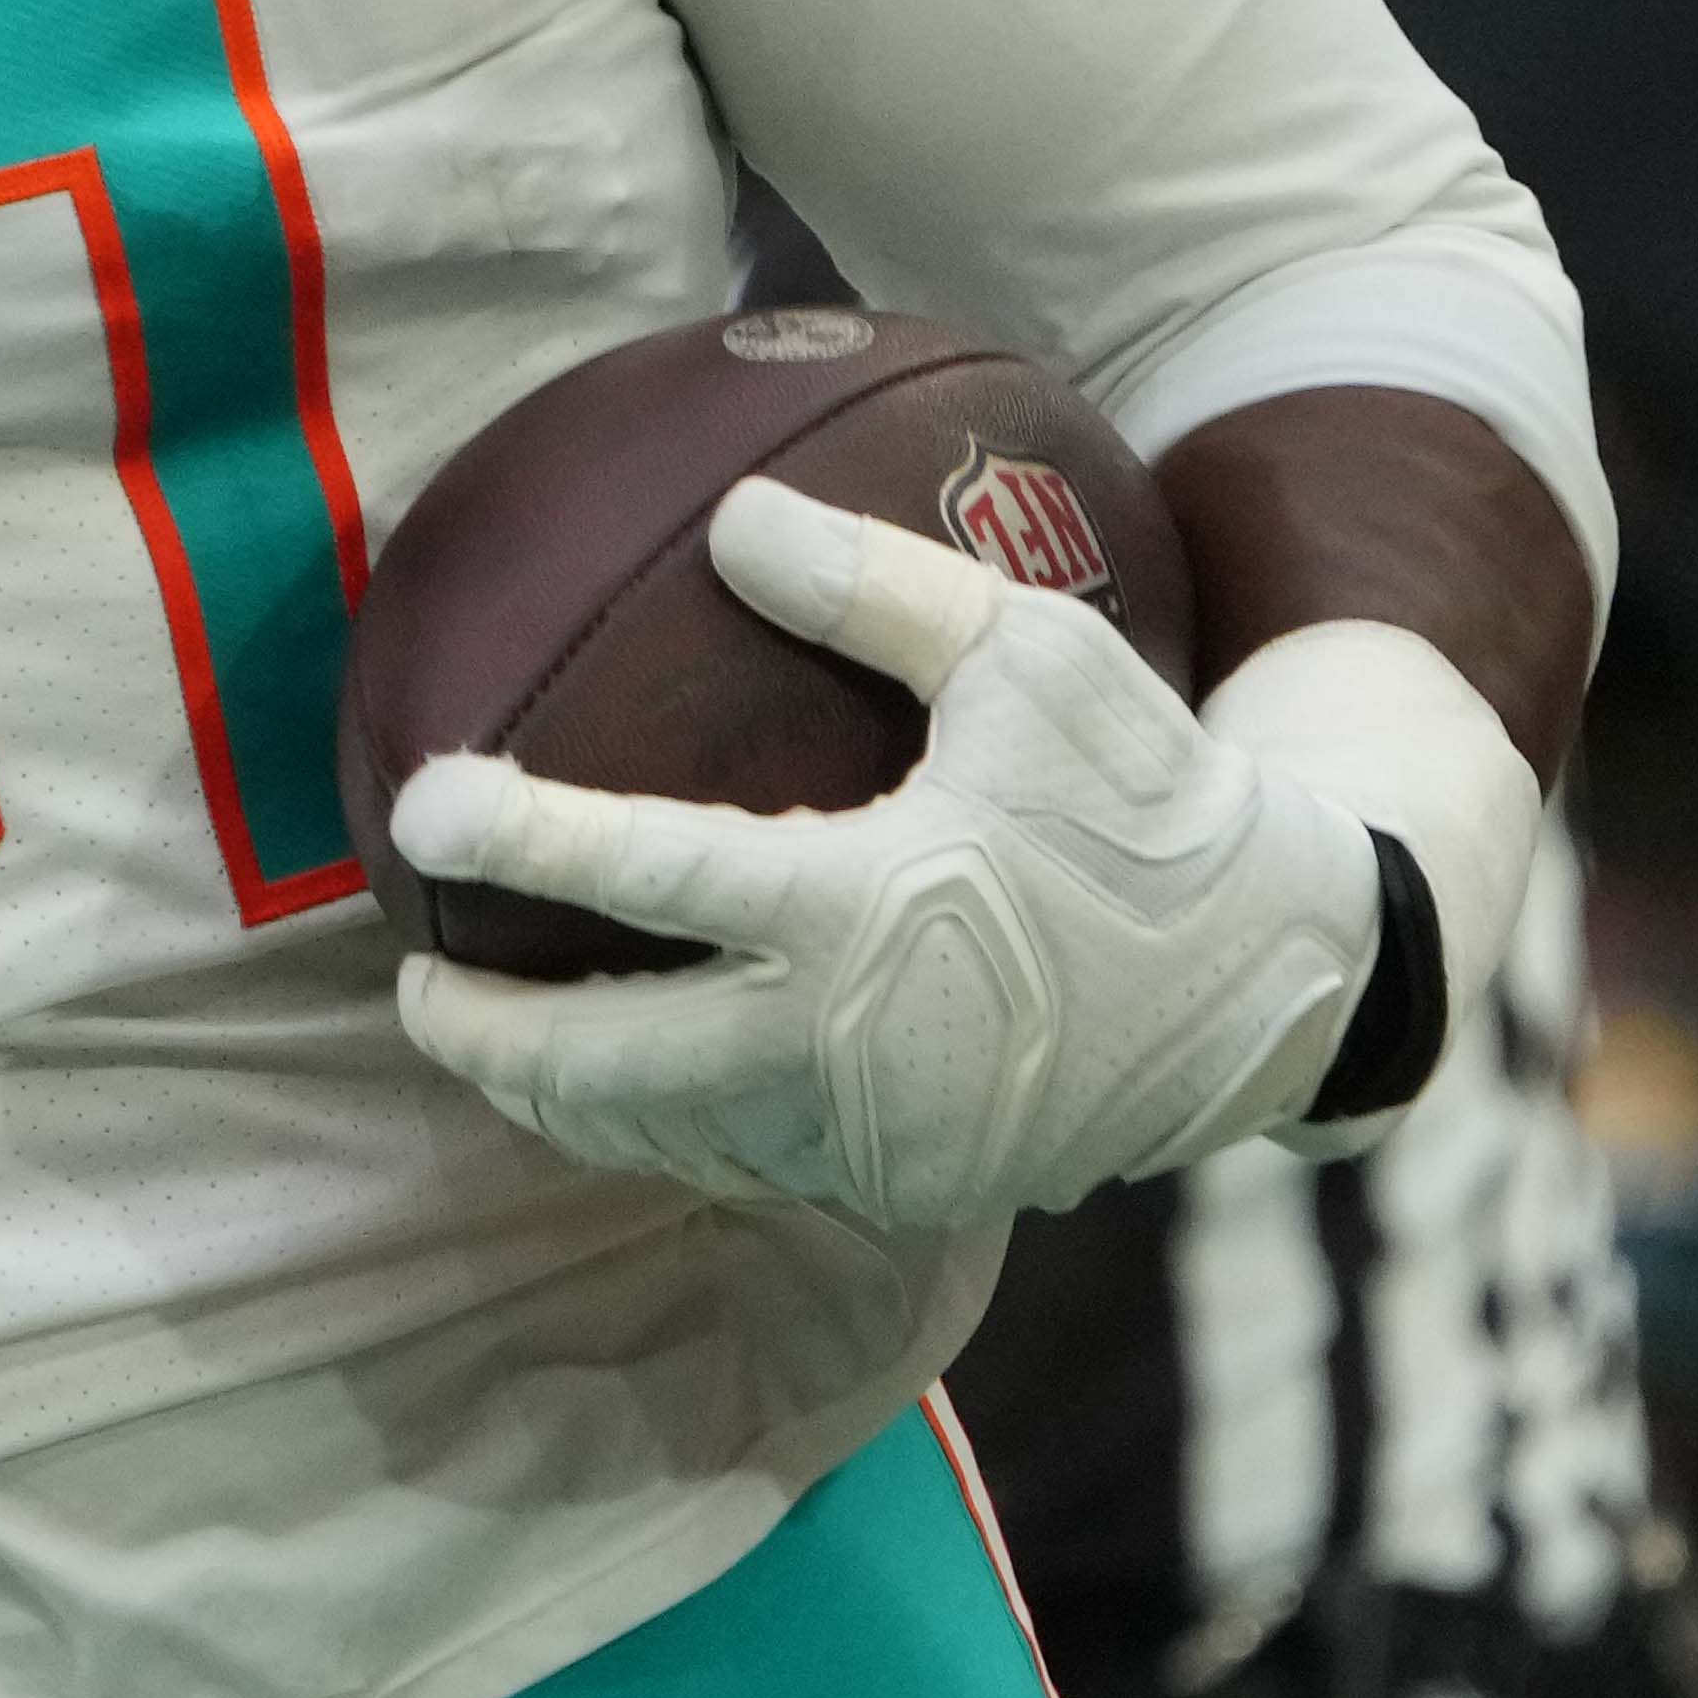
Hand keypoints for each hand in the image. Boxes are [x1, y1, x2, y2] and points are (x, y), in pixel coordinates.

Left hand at [389, 484, 1387, 1237]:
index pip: (648, 877)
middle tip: (417, 991)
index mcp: (869, 909)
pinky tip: (624, 1085)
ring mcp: (876, 1133)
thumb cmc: (1145, 794)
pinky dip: (666, 1130)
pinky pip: (746, 1164)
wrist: (1280, 975)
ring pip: (668, 1139)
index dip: (524, 838)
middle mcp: (851, 1047)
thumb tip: (732, 516)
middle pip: (611, 1070)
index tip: (423, 807)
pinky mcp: (908, 1182)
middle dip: (491, 1044)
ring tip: (492, 1046)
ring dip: (565, 1102)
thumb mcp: (1037, 655)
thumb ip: (877, 589)